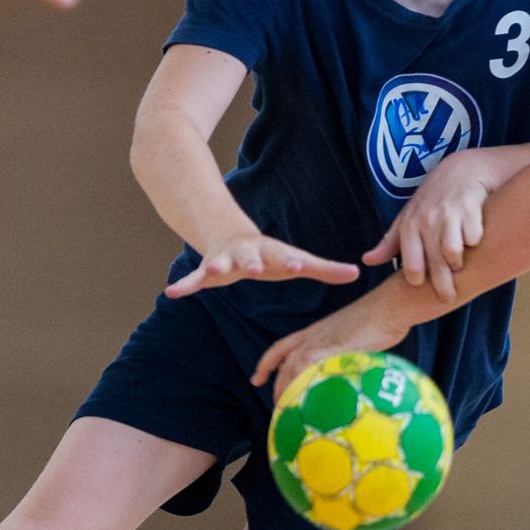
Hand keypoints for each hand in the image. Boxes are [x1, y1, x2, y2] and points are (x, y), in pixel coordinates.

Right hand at [165, 234, 359, 298]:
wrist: (231, 235)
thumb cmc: (270, 255)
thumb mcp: (295, 261)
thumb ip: (325, 269)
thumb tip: (357, 274)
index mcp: (272, 254)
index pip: (284, 258)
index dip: (290, 261)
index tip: (297, 263)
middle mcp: (248, 254)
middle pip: (250, 259)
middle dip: (251, 263)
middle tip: (253, 269)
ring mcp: (225, 260)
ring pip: (219, 264)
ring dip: (215, 268)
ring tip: (210, 273)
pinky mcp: (207, 269)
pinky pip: (193, 278)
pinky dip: (184, 284)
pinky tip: (172, 293)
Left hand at [252, 305, 410, 399]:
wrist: (390, 304)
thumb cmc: (381, 319)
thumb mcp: (354, 338)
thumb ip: (345, 352)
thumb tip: (347, 373)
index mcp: (315, 332)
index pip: (282, 348)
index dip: (268, 364)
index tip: (257, 379)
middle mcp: (313, 336)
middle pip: (284, 361)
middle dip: (276, 385)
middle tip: (277, 407)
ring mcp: (321, 341)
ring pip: (292, 367)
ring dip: (288, 390)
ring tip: (290, 411)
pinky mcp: (332, 348)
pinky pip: (310, 370)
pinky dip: (304, 387)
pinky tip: (307, 403)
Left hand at [362, 151, 491, 302]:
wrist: (462, 169)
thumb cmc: (432, 199)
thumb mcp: (408, 217)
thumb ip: (389, 243)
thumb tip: (367, 261)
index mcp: (409, 225)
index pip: (411, 265)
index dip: (417, 280)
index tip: (422, 286)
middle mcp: (427, 219)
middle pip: (434, 263)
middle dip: (442, 285)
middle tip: (448, 297)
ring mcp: (449, 213)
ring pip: (453, 252)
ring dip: (458, 264)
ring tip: (460, 267)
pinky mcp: (471, 207)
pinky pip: (474, 237)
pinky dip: (475, 243)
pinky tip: (475, 244)